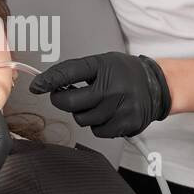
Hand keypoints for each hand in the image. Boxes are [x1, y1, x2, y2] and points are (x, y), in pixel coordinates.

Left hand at [29, 51, 170, 138]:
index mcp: (104, 66)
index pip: (69, 72)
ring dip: (83, 113)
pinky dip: (97, 124)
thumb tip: (47, 83)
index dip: (49, 80)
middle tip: (64, 96)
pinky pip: (98, 131)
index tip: (37, 86)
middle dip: (61, 100)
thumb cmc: (125, 74)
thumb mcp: (103, 63)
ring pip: (83, 119)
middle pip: (71, 103)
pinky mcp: (126, 124)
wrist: (157, 86)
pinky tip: (107, 113)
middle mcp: (112, 87)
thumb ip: (76, 71)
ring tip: (95, 103)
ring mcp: (120, 107)